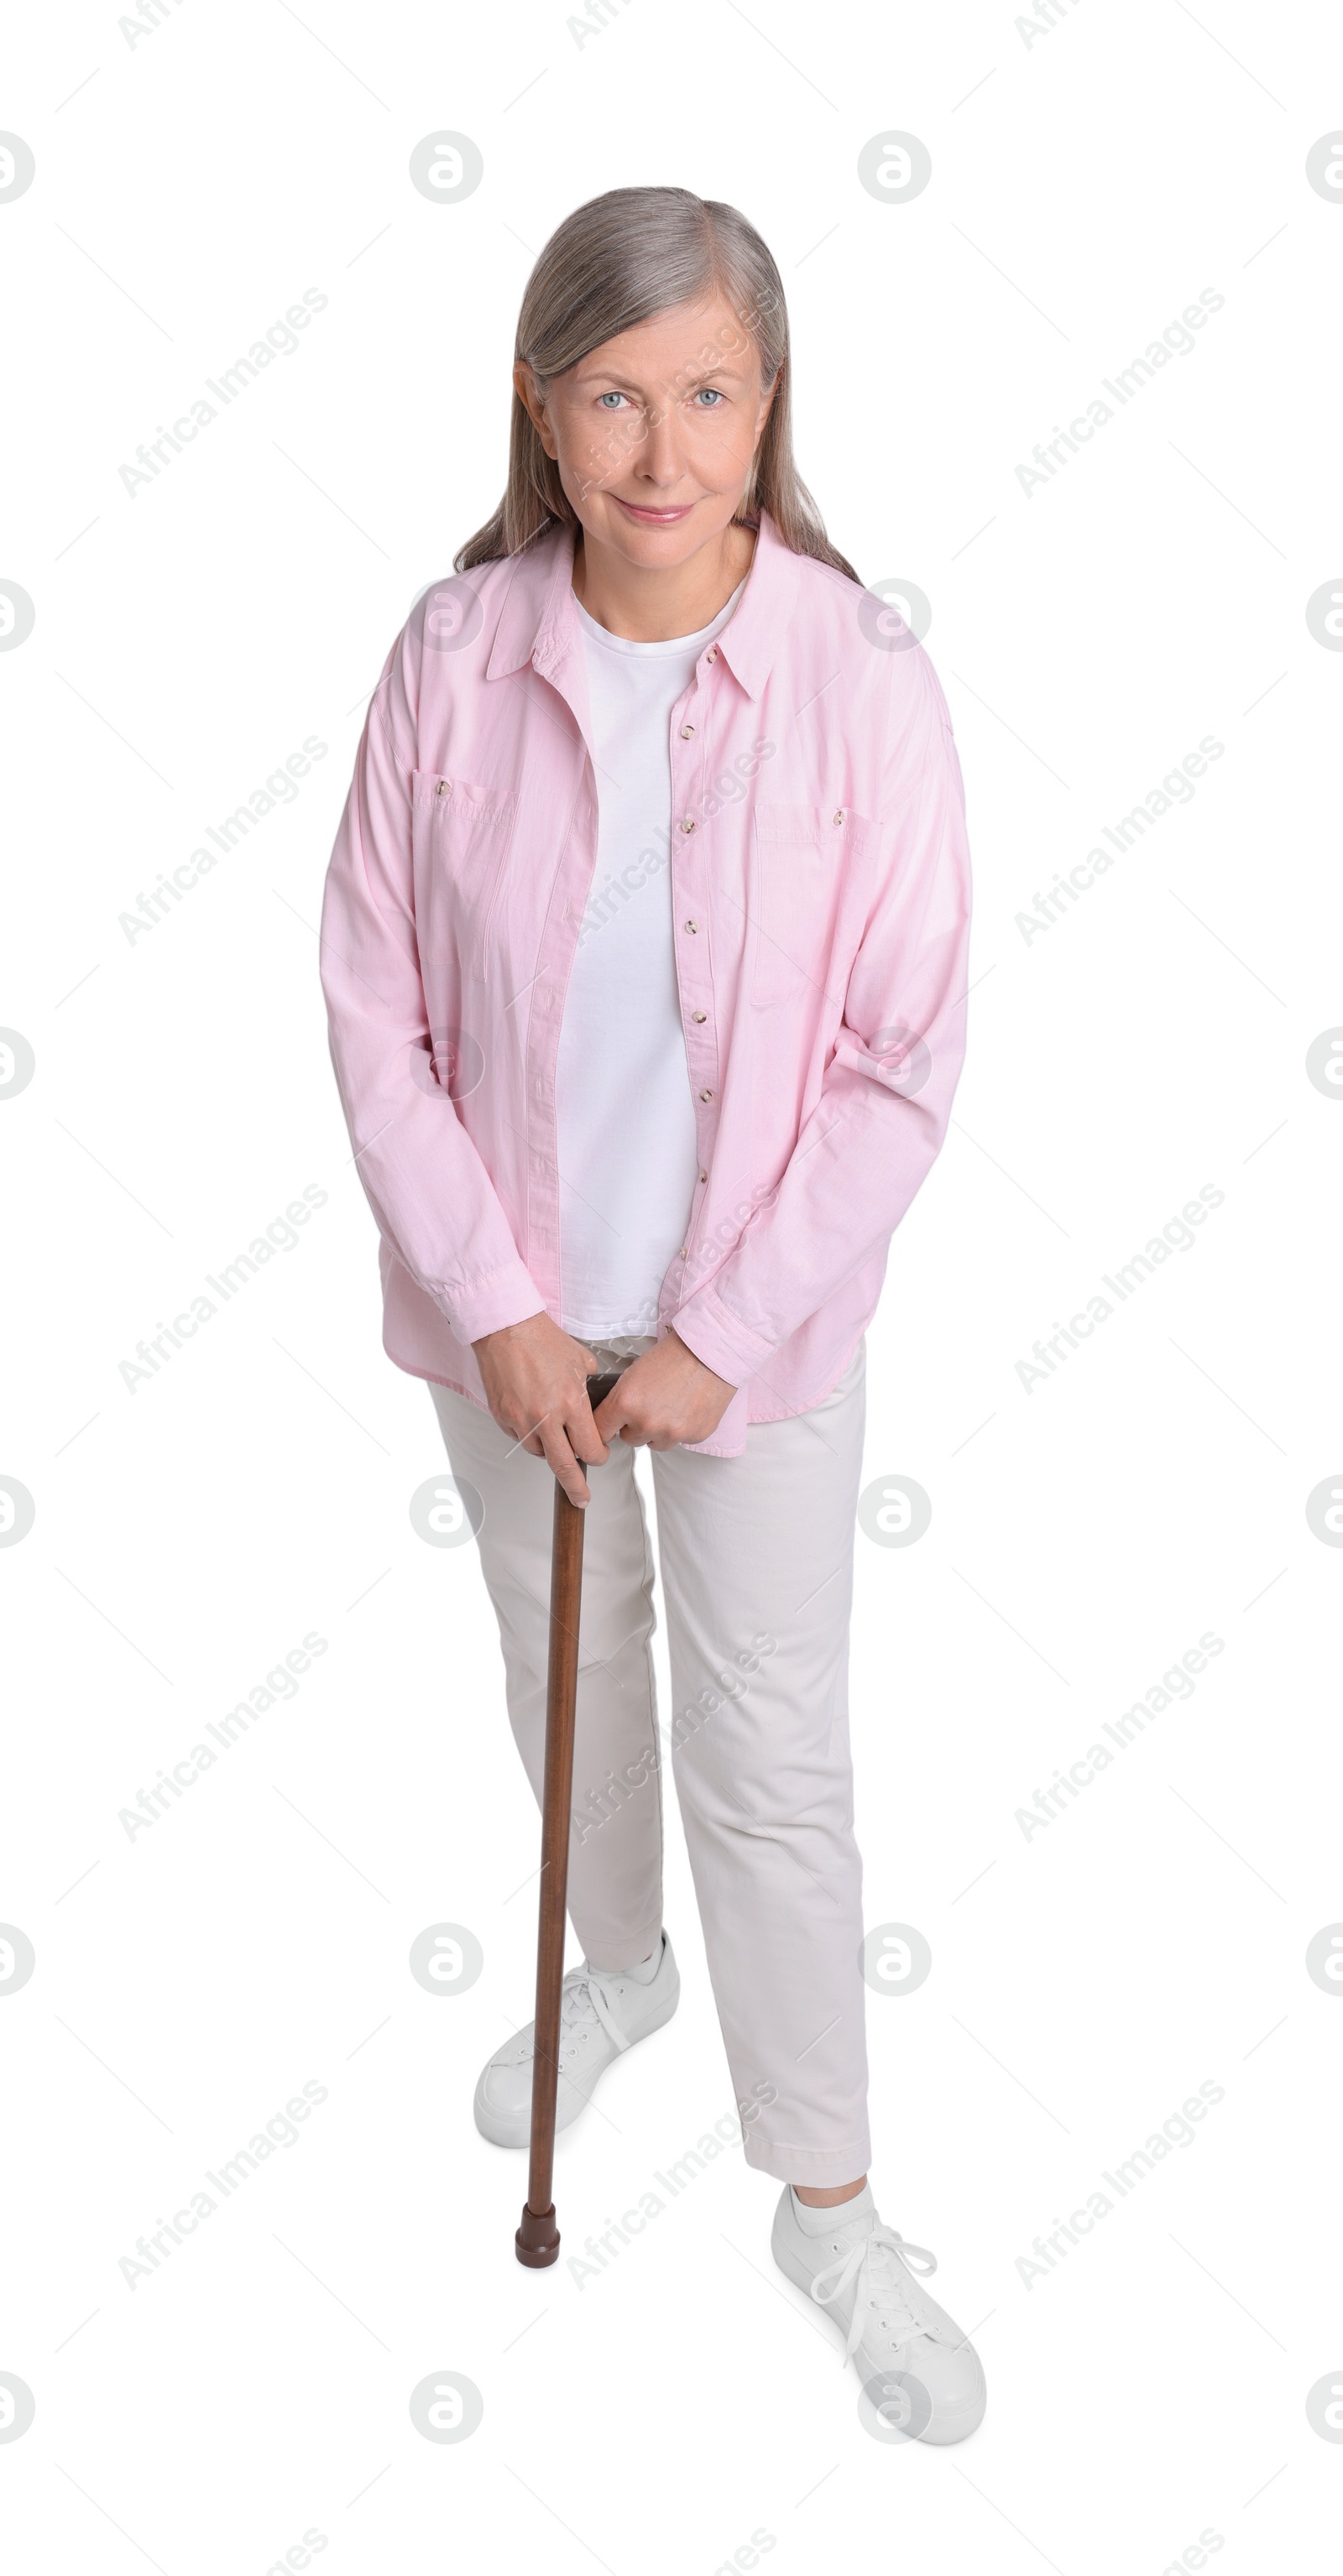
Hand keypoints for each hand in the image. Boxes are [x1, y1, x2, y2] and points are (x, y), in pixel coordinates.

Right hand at [473, 1312, 608, 1505]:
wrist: (507, 1328)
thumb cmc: (542, 1340)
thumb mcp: (582, 1362)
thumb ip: (590, 1389)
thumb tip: (594, 1407)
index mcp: (570, 1404)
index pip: (590, 1449)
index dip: (598, 1457)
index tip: (599, 1457)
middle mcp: (546, 1417)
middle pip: (564, 1466)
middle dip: (576, 1488)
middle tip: (581, 1498)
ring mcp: (520, 1419)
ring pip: (539, 1453)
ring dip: (549, 1450)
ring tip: (552, 1432)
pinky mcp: (502, 1417)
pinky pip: (518, 1438)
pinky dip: (528, 1434)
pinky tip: (532, 1416)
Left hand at [593, 1330, 735, 1451]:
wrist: (712, 1352)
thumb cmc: (675, 1355)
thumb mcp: (634, 1372)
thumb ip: (620, 1399)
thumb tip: (611, 1416)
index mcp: (626, 1403)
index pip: (601, 1431)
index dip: (604, 1428)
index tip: (607, 1428)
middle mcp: (647, 1422)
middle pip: (628, 1439)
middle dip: (634, 1425)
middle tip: (649, 1404)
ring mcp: (672, 1433)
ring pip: (654, 1443)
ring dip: (657, 1430)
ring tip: (670, 1405)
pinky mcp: (693, 1436)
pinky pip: (678, 1441)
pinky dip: (680, 1428)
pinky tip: (686, 1407)